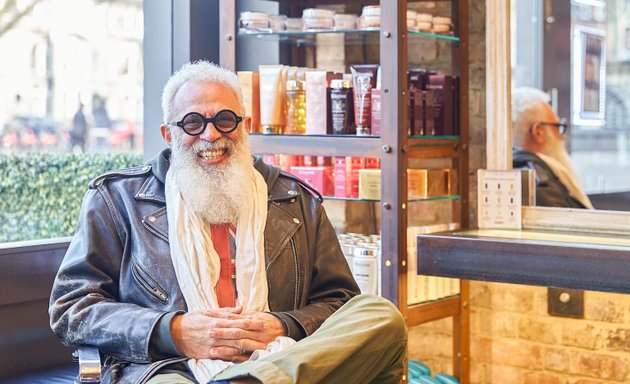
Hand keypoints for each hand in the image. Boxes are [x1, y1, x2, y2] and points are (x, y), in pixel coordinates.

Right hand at [170, 308, 284, 361]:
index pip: (238, 321)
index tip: (263, 322)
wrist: (174, 334)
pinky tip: (246, 358)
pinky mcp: (209, 354)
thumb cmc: (191, 321)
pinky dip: (237, 357)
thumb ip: (225, 311)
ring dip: (249, 347)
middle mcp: (216, 333)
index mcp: (216, 321)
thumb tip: (241, 308)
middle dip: (254, 335)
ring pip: (234, 346)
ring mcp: (213, 344)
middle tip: (267, 336)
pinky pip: (225, 356)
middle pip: (239, 334)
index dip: (251, 322)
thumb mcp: (207, 311)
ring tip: (261, 349)